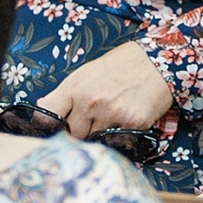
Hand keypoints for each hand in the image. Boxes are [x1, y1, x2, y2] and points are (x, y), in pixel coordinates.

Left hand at [36, 40, 174, 140]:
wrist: (159, 60)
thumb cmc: (122, 64)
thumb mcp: (87, 72)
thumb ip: (66, 93)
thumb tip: (44, 108)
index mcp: (75, 87)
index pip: (47, 117)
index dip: (46, 126)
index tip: (53, 129)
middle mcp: (90, 103)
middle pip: (70, 136)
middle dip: (76, 133)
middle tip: (88, 125)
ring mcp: (112, 115)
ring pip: (93, 142)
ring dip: (98, 136)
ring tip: (110, 120)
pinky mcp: (132, 126)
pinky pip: (117, 142)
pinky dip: (119, 137)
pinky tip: (126, 121)